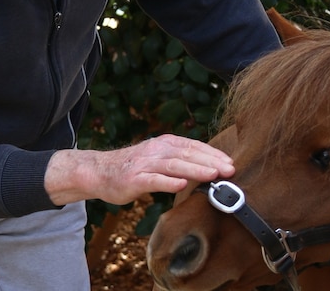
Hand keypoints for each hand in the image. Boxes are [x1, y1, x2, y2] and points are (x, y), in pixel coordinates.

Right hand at [44, 134, 234, 205]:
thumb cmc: (132, 167)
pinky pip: (153, 180)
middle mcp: (156, 150)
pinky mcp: (134, 179)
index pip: (192, 146)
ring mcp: (144, 164)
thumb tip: (207, 167)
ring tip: (213, 175)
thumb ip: (178, 160)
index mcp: (164, 143)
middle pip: (186, 153)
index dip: (212, 154)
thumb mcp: (157, 158)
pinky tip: (181, 185)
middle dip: (210, 161)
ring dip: (194, 169)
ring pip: (173, 165)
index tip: (230, 162)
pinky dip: (168, 182)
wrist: (98, 171)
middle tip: (230, 170)